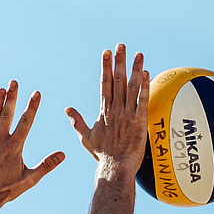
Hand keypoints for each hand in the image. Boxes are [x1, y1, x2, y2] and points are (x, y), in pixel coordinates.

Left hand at [0, 81, 64, 204]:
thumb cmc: (7, 190)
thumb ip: (47, 165)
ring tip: (1, 89)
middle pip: (7, 115)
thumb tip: (63, 154)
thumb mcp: (30, 179)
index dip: (32, 106)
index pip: (26, 122)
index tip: (36, 93)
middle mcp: (0, 142)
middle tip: (14, 82)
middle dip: (12, 97)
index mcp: (14, 148)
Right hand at [66, 44, 150, 180]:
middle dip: (119, 61)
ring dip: (134, 69)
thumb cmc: (102, 155)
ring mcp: (127, 115)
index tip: (106, 52)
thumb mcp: (86, 137)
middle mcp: (115, 109)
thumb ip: (76, 122)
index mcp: (104, 111)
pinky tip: (146, 74)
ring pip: (131, 87)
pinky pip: (142, 101)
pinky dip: (144, 87)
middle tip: (121, 45)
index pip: (104, 83)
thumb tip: (66, 110)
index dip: (105, 66)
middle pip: (117, 80)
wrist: (115, 168)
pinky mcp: (139, 122)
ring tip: (138, 54)